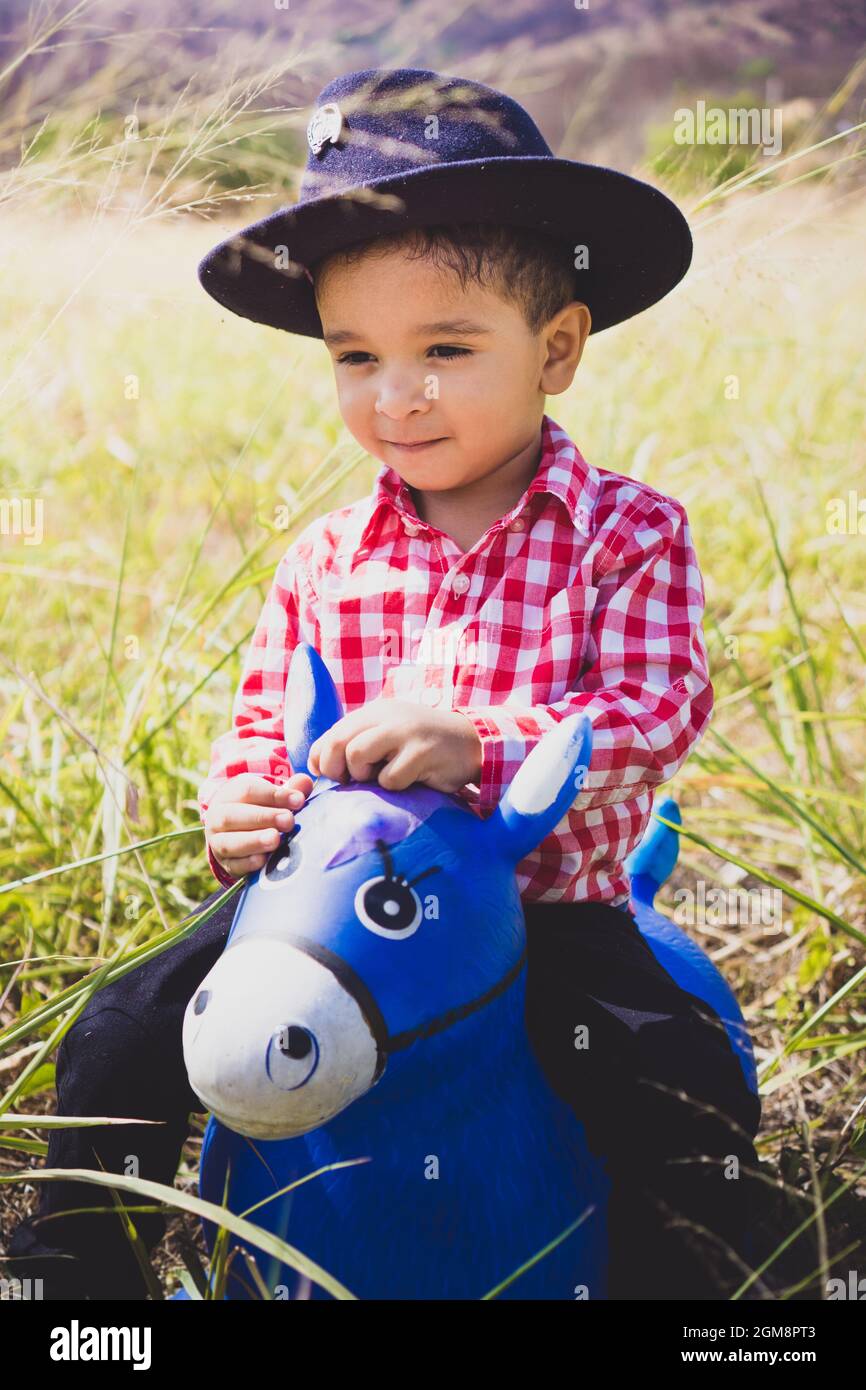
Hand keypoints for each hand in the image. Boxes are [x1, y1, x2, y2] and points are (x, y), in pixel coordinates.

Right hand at [203, 772, 313, 877]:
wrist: (238, 833)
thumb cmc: (261, 809)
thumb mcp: (272, 796)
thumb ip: (290, 789)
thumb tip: (305, 782)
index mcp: (229, 795)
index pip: (247, 791)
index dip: (273, 795)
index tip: (298, 801)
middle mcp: (217, 818)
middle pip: (232, 816)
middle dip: (262, 818)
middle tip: (288, 820)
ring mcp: (217, 842)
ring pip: (228, 842)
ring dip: (253, 841)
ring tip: (275, 839)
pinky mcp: (225, 864)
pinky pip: (232, 865)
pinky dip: (247, 863)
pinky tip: (263, 861)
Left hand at [307, 698, 482, 794]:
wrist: (471, 742)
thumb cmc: (422, 745)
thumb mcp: (388, 734)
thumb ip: (358, 742)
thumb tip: (317, 765)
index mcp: (374, 712)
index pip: (331, 733)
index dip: (321, 758)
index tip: (330, 775)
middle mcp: (386, 716)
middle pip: (338, 742)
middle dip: (335, 768)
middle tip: (350, 780)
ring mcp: (404, 732)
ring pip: (357, 755)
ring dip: (364, 776)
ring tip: (382, 777)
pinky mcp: (422, 752)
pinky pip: (390, 778)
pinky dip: (395, 786)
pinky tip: (411, 780)